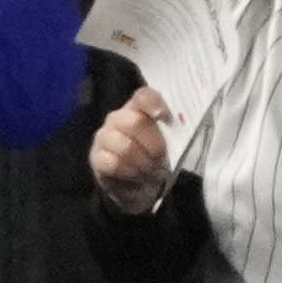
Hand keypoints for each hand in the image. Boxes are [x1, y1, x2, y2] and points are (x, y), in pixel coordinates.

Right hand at [90, 85, 175, 202]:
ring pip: (125, 146)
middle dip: (155, 144)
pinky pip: (114, 164)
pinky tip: (139, 177)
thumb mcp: (172, 145)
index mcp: (139, 109)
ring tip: (154, 172)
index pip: (143, 96)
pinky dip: (132, 173)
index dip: (154, 103)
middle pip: (134, 122)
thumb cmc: (158, 159)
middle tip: (164, 158)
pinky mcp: (96, 158)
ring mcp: (104, 137)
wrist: (140, 186)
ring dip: (145, 163)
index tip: (165, 117)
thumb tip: (185, 131)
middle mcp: (118, 118)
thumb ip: (177, 133)